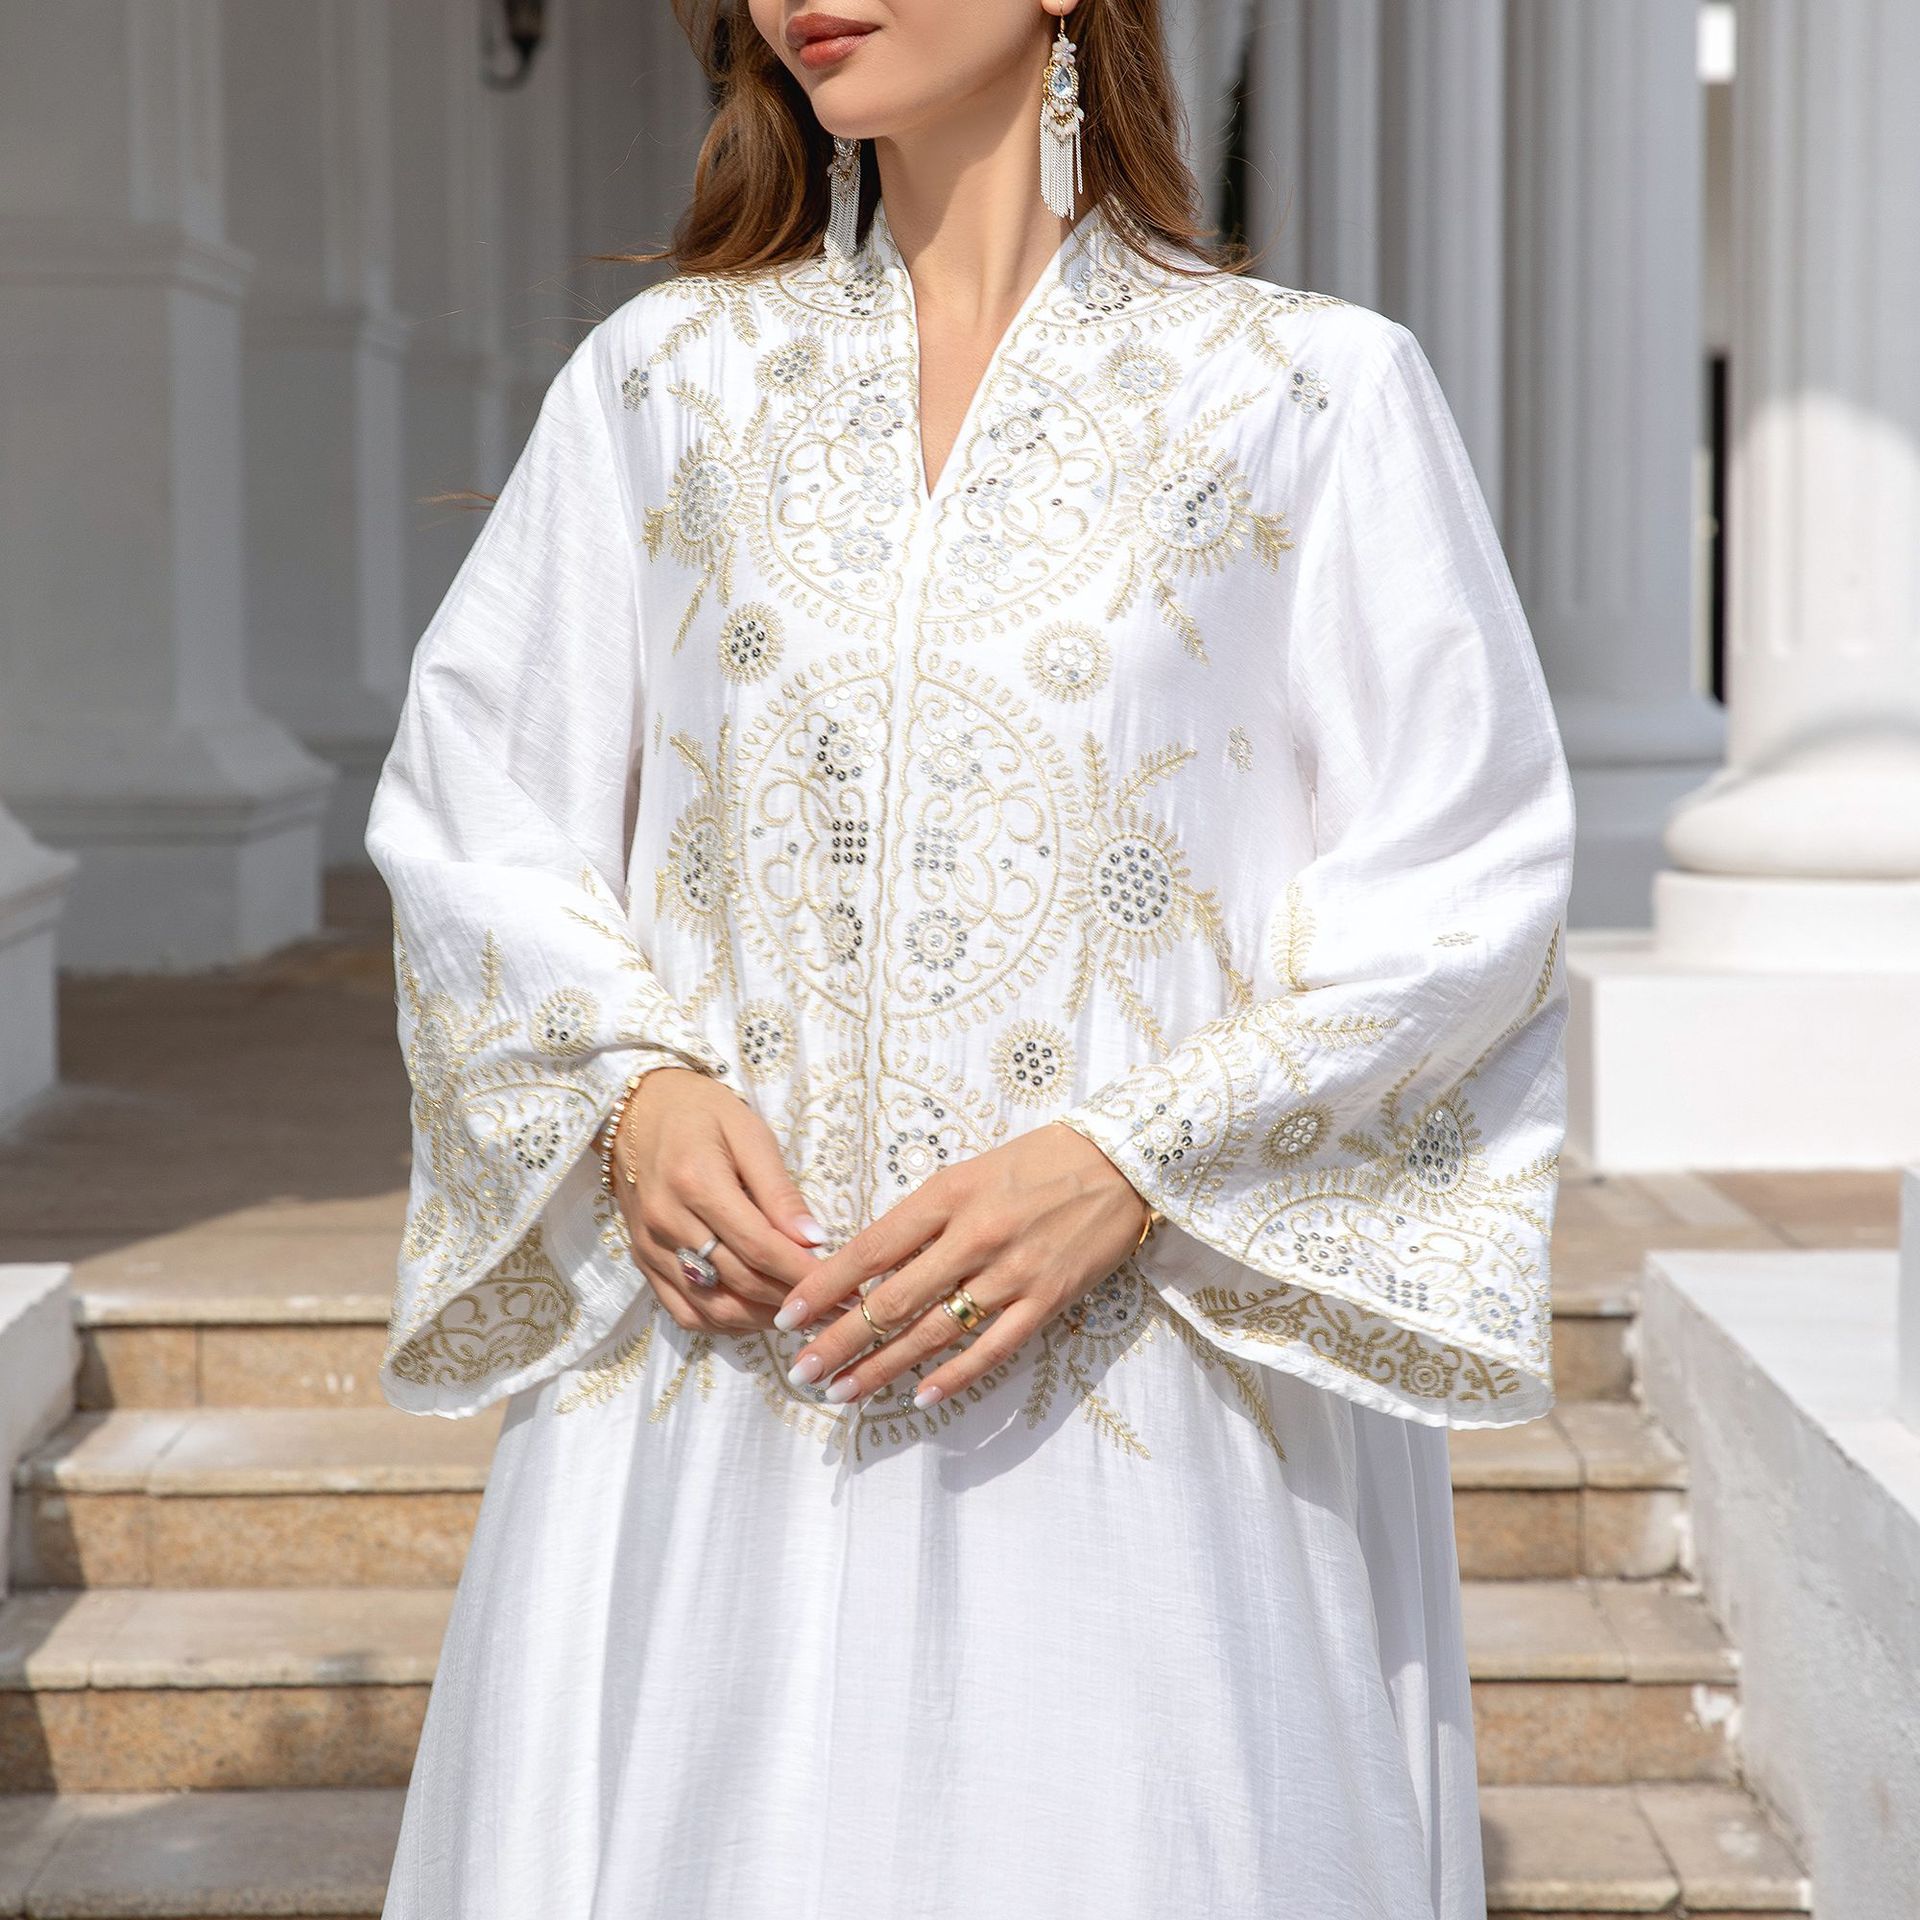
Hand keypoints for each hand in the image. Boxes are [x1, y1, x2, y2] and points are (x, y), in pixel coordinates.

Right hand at [610, 1067, 823, 1334]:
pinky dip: (724, 1322)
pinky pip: (684, 1311)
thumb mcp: (748, 1133)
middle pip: (739, 1281)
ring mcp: (650, 1247)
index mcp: (696, 1183)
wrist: (636, 1109)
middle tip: (833, 1307)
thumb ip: (779, 1191)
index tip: (842, 1286)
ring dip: (761, 1319)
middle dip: (792, 1299)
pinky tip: (756, 1314)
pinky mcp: (642, 1262)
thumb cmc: (701, 1112)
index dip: (803, 1273)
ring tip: (801, 1314)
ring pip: (712, 1307)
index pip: (759, 1246)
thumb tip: (815, 1240)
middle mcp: (667, 1222)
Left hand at [771, 1122, 1152, 1410]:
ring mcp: (1012, 1272)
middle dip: (839, 1340)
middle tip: (801, 1371)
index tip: (787, 1316)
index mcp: (947, 1195)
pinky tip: (919, 1396)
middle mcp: (975, 1235)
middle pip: (893, 1300)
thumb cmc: (1034, 1162)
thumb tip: (865, 1267)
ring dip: (882, 1367)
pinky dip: (954, 1376)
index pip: (870, 1248)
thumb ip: (920, 1218)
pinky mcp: (1047, 1300)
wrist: (1120, 1162)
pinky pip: (992, 1348)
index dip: (823, 1287)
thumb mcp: (966, 1172)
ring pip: (935, 1331)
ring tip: (842, 1391)